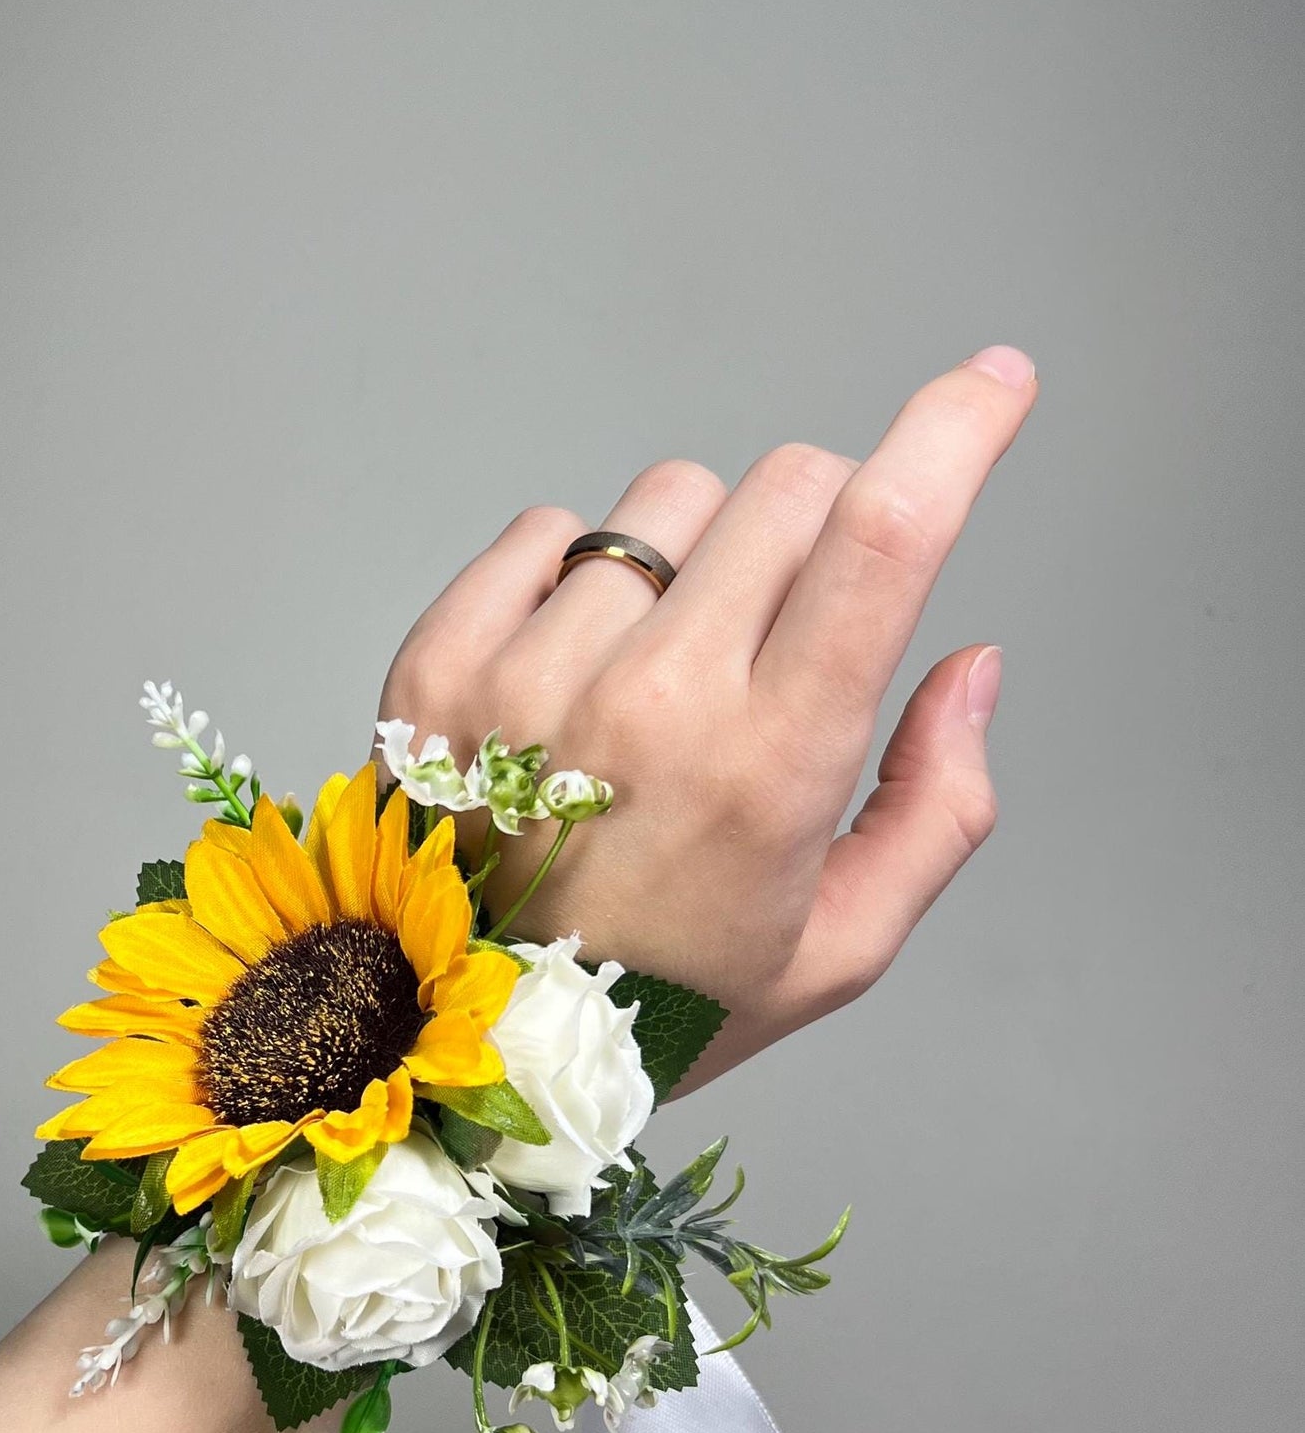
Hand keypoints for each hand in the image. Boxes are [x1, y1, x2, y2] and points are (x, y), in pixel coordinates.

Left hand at [375, 349, 1036, 1088]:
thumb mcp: (840, 946)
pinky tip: (571, 683)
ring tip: (657, 687)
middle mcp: (648, 702)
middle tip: (788, 630)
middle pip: (789, 486)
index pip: (882, 538)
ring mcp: (528, 675)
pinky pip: (549, 528)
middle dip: (824, 526)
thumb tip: (971, 664)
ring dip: (694, 562)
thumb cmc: (666, 1003)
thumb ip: (938, 805)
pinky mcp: (436, 665)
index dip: (956, 431)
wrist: (463, 1050)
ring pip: (668, 505)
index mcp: (768, 766)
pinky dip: (578, 580)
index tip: (995, 383)